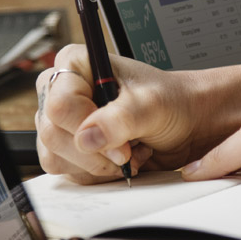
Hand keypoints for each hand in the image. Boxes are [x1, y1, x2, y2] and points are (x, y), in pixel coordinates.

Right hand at [35, 45, 240, 183]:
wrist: (187, 124)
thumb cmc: (172, 103)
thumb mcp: (152, 105)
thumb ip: (121, 119)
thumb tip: (87, 137)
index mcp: (76, 65)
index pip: (60, 104)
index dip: (88, 128)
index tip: (121, 142)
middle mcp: (63, 91)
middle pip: (52, 134)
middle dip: (94, 153)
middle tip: (127, 152)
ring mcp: (65, 122)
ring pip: (55, 156)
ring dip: (96, 165)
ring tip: (128, 153)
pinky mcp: (72, 148)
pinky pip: (68, 171)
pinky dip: (96, 174)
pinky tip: (121, 161)